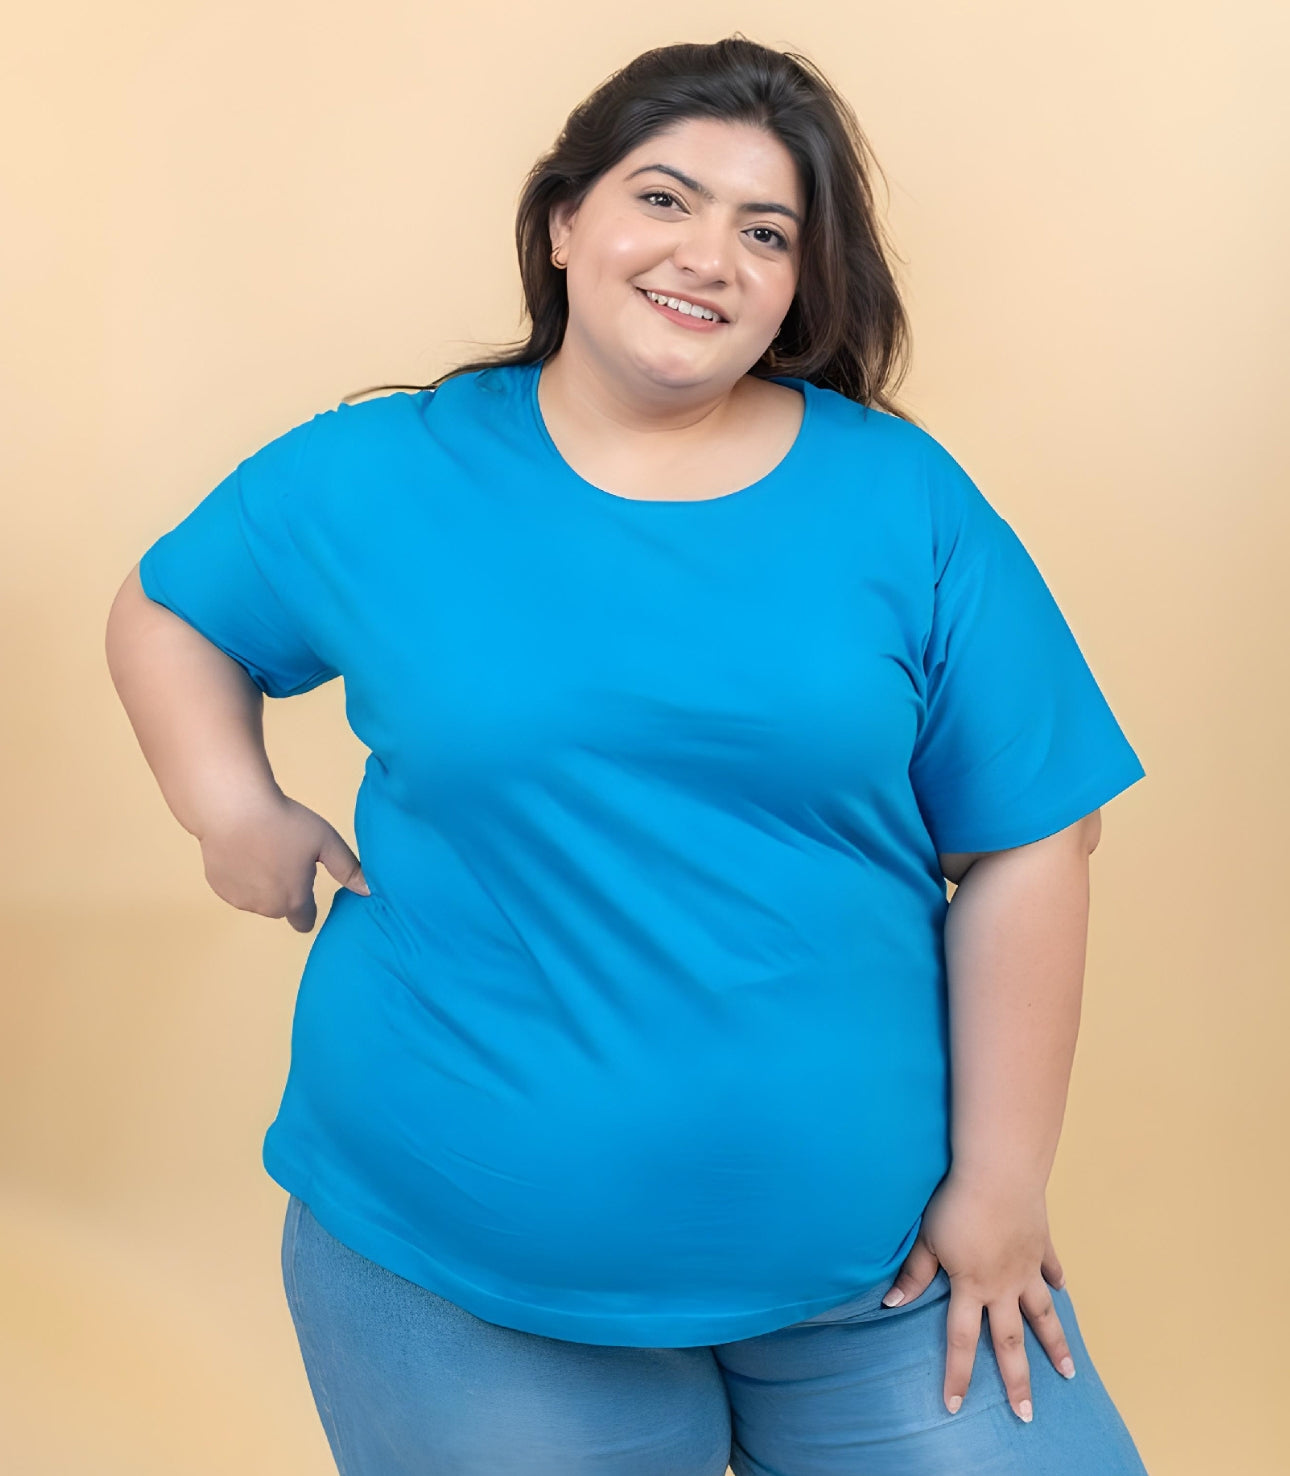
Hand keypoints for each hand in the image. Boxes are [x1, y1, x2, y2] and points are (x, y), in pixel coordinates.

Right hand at [198, 790, 368, 932]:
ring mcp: (238, 899)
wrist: (232, 809)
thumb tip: (369, 891)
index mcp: (294, 900)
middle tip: (283, 855)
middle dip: (284, 889)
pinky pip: (235, 887)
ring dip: (260, 883)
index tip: (305, 884)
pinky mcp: (217, 887)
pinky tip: (240, 849)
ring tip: (261, 849)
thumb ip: (347, 869)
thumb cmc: (284, 823)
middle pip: (280, 907)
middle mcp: (265, 908)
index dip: (308, 907)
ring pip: (256, 898)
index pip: (304, 922)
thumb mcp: (325, 841)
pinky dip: (239, 875)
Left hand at [880, 1170, 1075, 1421]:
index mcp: (972, 1286)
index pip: (962, 1341)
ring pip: (1044, 1314)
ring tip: (1067, 1373)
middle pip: (1011, 1341)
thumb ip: (914, 1273)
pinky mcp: (1041, 1242)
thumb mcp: (927, 1238)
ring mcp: (1028, 1266)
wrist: (999, 1170)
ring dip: (1055, 1344)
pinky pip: (1051, 1267)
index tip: (955, 1406)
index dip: (958, 1375)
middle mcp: (1004, 1285)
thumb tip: (891, 1303)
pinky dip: (1057, 1279)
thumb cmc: (955, 1200)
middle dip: (1018, 1381)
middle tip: (1026, 1414)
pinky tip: (1061, 1289)